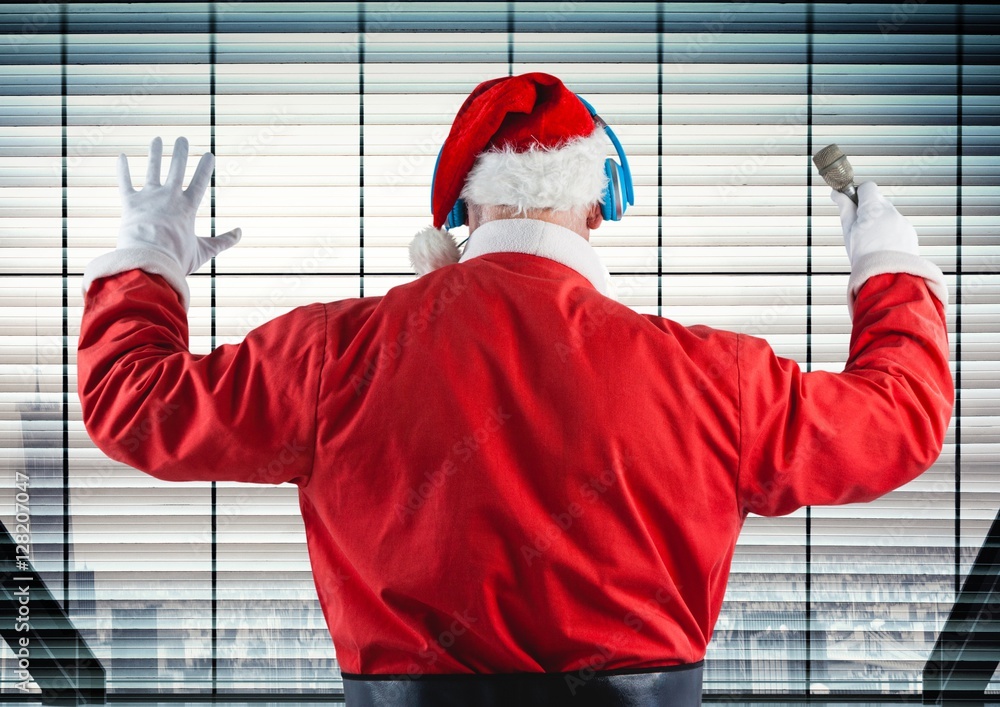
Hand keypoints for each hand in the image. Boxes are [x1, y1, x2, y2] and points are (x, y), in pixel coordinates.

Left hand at [118, 136, 240, 274]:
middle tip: (182, 139)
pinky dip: (123, 170)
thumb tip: (240, 232)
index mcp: (187, 207)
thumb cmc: (177, 258)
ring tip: (157, 139)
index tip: (209, 155)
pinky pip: (125, 182)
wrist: (148, 261)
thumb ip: (223, 241)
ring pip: (152, 169)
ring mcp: (149, 198)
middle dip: (180, 153)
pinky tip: (122, 157)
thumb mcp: (204, 250)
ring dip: (155, 153)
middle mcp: (169, 197)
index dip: (205, 167)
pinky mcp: (130, 203)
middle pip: (176, 168)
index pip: (199, 182)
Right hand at [830, 181, 918, 266]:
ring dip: (879, 222)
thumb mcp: (848, 230)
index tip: (852, 204)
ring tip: (871, 241)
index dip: (858, 194)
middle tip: (859, 227)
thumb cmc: (865, 256)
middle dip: (868, 209)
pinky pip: (898, 226)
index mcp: (873, 208)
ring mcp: (902, 221)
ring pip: (888, 215)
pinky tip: (882, 246)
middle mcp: (891, 211)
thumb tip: (837, 194)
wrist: (887, 275)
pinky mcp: (910, 232)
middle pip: (878, 201)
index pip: (867, 187)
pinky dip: (890, 233)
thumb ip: (844, 208)